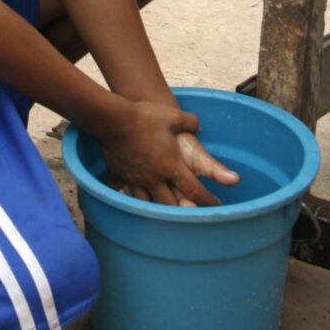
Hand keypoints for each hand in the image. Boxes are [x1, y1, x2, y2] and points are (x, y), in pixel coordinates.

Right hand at [98, 100, 231, 206]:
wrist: (114, 121)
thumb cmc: (145, 118)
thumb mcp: (174, 116)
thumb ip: (191, 123)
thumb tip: (199, 128)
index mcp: (171, 166)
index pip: (194, 190)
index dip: (207, 199)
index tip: (215, 204)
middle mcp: (155, 178)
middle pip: (171, 206)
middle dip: (181, 212)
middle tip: (189, 212)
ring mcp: (136, 179)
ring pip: (148, 205)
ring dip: (156, 209)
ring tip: (161, 213)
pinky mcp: (120, 176)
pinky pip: (124, 193)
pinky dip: (128, 197)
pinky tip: (127, 198)